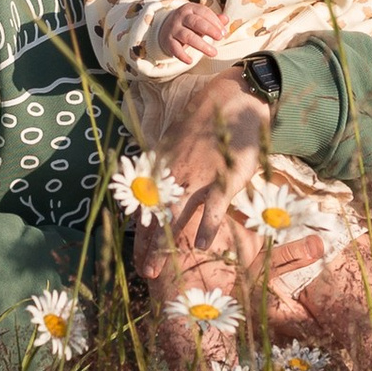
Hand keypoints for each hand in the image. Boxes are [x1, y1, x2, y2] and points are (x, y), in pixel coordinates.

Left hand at [138, 57, 274, 258]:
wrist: (236, 97)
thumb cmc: (208, 118)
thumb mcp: (178, 139)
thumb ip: (168, 163)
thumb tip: (156, 184)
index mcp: (163, 165)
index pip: (146, 205)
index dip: (140, 233)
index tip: (135, 256)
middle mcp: (175, 173)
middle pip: (155, 216)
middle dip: (148, 247)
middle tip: (145, 274)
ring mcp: (198, 176)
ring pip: (175, 216)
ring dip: (164, 246)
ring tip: (158, 270)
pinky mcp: (224, 176)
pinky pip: (212, 208)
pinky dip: (206, 227)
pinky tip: (200, 246)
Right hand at [158, 8, 223, 63]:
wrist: (165, 28)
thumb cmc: (188, 24)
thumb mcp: (200, 18)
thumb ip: (214, 19)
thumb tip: (226, 19)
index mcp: (190, 8)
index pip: (204, 12)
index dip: (215, 22)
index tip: (223, 32)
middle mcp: (181, 17)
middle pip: (195, 22)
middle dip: (209, 29)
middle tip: (220, 38)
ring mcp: (173, 29)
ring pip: (187, 36)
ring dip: (201, 45)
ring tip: (213, 53)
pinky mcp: (168, 41)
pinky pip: (175, 48)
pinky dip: (182, 55)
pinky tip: (190, 61)